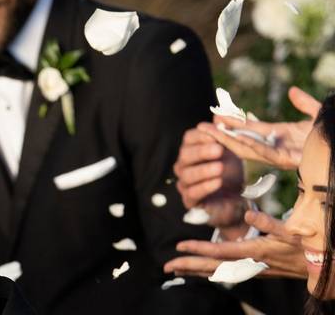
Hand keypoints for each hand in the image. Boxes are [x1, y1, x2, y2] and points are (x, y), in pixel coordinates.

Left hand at [163, 210, 305, 278]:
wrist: (318, 266)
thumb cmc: (304, 246)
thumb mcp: (290, 231)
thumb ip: (268, 222)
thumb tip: (248, 213)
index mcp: (254, 252)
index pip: (219, 251)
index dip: (198, 248)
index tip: (179, 246)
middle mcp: (249, 264)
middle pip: (213, 266)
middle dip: (189, 266)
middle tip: (167, 266)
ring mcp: (250, 270)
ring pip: (217, 272)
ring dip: (196, 270)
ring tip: (176, 269)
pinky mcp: (253, 271)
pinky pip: (225, 273)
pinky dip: (209, 272)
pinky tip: (200, 271)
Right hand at [174, 126, 244, 213]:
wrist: (236, 200)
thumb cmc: (232, 172)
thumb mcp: (233, 152)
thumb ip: (226, 133)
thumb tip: (220, 115)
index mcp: (192, 150)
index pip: (189, 138)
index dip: (200, 135)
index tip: (216, 134)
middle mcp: (184, 165)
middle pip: (185, 155)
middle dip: (202, 152)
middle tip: (219, 150)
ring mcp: (185, 183)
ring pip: (187, 174)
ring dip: (203, 170)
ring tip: (220, 169)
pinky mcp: (190, 200)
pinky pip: (192, 193)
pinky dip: (204, 187)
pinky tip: (217, 183)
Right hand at [198, 87, 318, 170]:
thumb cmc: (332, 137)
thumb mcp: (318, 116)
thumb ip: (305, 104)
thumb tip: (293, 91)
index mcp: (281, 138)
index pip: (250, 129)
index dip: (233, 122)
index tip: (215, 113)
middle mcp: (277, 148)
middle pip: (243, 141)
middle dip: (223, 134)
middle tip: (202, 126)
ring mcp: (282, 155)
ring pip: (248, 149)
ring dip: (229, 141)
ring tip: (211, 132)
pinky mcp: (289, 161)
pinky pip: (265, 154)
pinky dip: (250, 145)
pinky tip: (238, 138)